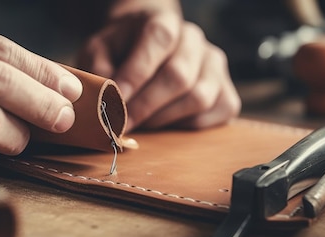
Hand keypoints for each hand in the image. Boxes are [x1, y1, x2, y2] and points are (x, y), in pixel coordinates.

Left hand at [76, 1, 239, 130]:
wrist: (145, 47)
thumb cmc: (120, 50)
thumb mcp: (99, 51)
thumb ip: (99, 68)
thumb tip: (109, 95)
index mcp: (164, 22)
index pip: (159, 41)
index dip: (136, 74)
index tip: (115, 101)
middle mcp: (194, 40)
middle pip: (179, 76)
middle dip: (146, 106)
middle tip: (122, 123)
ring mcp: (214, 65)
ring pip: (199, 98)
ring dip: (164, 118)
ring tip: (141, 122)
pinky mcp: (225, 91)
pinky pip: (215, 113)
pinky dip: (187, 126)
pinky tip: (166, 122)